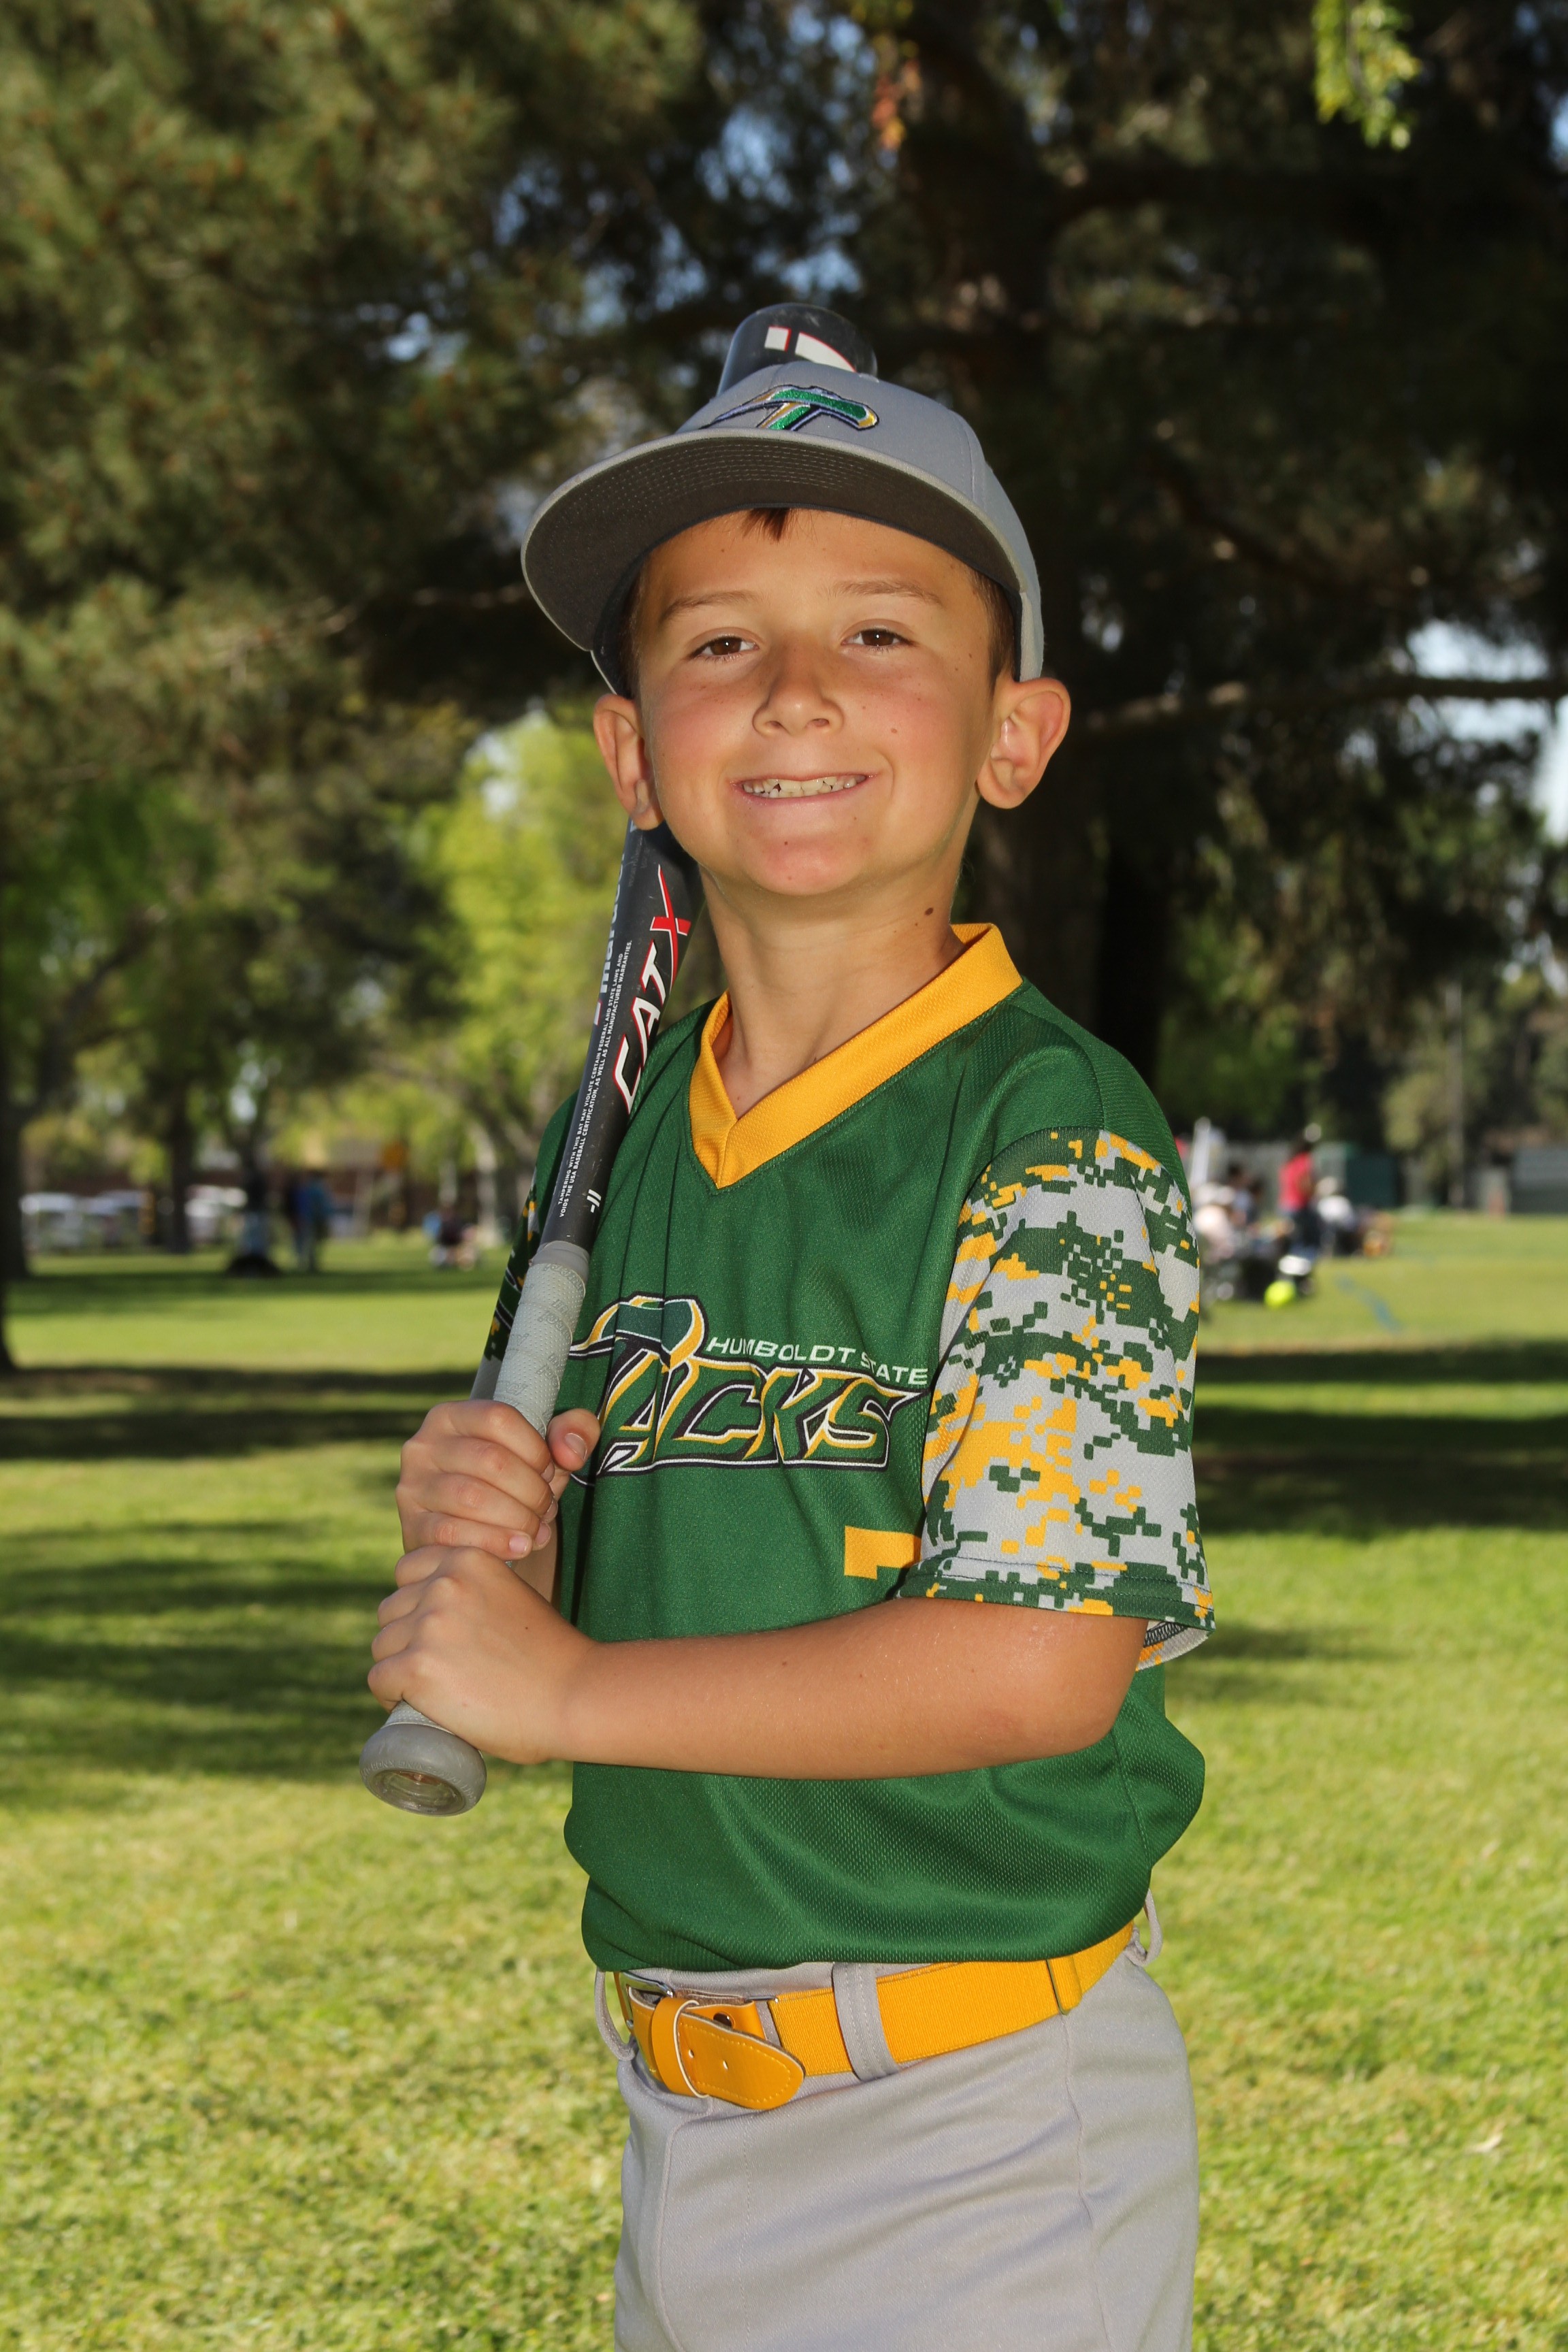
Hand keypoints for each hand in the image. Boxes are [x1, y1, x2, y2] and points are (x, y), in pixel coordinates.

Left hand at [368, 1541, 593, 1764]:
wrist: (574, 1696)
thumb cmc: (551, 1657)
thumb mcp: (512, 1598)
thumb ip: (475, 1594)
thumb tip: (437, 1617)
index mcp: (468, 1559)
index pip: (408, 1571)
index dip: (416, 1604)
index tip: (436, 1632)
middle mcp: (444, 1583)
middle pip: (391, 1611)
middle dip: (406, 1639)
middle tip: (439, 1669)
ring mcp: (429, 1624)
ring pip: (383, 1646)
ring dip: (399, 1668)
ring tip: (433, 1691)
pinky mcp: (417, 1666)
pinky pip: (380, 1679)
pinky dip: (391, 1697)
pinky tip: (417, 1706)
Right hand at [396, 1400, 599, 1560]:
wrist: (479, 1533)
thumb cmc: (515, 1483)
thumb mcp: (546, 1452)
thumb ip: (573, 1432)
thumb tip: (571, 1451)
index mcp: (452, 1416)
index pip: (499, 1418)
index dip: (535, 1448)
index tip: (550, 1472)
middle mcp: (423, 1445)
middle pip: (490, 1460)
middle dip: (532, 1490)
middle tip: (547, 1509)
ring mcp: (413, 1487)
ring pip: (473, 1497)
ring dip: (517, 1518)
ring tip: (536, 1529)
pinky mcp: (412, 1527)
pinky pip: (454, 1533)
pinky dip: (495, 1542)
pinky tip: (520, 1548)